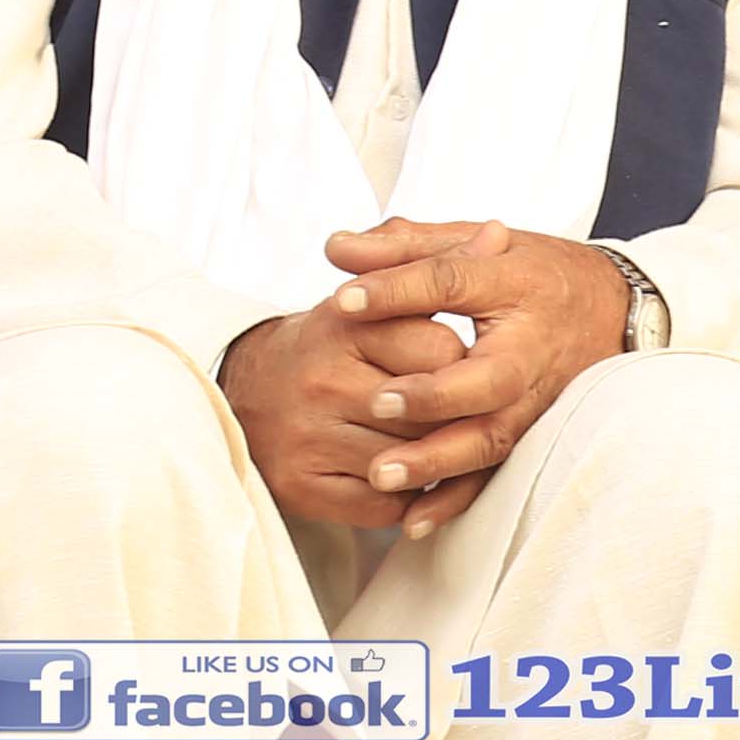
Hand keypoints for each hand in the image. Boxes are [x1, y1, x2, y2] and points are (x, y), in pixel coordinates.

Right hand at [220, 262, 490, 532]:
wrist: (239, 392)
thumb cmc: (327, 346)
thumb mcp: (375, 297)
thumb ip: (439, 265)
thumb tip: (500, 233)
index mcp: (344, 326)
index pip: (438, 352)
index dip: (459, 366)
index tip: (458, 367)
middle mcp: (322, 380)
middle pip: (427, 413)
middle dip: (451, 418)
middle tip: (459, 414)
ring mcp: (307, 436)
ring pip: (407, 463)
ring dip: (432, 462)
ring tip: (436, 446)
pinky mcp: (301, 486)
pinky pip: (381, 506)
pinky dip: (405, 499)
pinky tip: (406, 478)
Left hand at [306, 219, 632, 536]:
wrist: (610, 308)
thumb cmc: (531, 272)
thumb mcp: (474, 241)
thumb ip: (404, 246)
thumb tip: (336, 248)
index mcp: (515, 285)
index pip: (453, 282)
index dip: (399, 289)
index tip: (344, 302)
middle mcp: (530, 350)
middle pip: (487, 380)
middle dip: (433, 395)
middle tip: (378, 401)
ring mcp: (535, 400)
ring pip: (491, 439)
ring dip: (437, 460)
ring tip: (381, 472)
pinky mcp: (531, 435)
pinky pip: (495, 475)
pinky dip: (456, 499)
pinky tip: (414, 519)